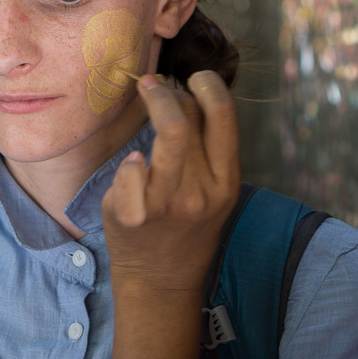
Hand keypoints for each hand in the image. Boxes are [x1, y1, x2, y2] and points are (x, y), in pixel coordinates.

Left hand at [102, 70, 240, 295]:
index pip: (224, 115)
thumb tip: (188, 94)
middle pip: (189, 116)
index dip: (209, 85)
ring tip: (145, 92)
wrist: (160, 281)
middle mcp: (201, 192)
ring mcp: (168, 203)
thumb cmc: (185, 226)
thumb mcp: (213, 191)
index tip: (195, 77)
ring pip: (168, 130)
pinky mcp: (134, 214)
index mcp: (226, 182)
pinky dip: (131, 159)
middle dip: (169, 91)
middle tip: (155, 86)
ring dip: (154, 100)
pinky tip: (133, 163)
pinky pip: (132, 167)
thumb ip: (208, 150)